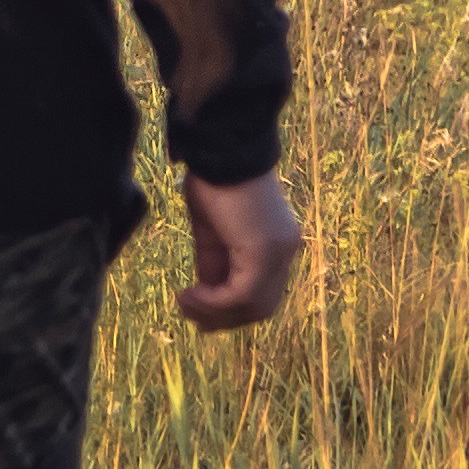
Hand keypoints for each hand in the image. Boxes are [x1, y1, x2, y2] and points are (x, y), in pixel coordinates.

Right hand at [179, 171, 303, 332]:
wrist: (220, 149)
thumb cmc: (213, 178)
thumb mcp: (211, 229)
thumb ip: (214, 261)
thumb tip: (204, 292)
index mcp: (275, 243)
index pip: (261, 291)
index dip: (230, 309)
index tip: (197, 310)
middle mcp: (284, 252)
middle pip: (261, 307)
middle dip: (224, 318)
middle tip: (190, 315)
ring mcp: (278, 254)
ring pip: (252, 307)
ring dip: (215, 312)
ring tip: (185, 302)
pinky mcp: (263, 253)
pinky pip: (240, 295)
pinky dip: (213, 302)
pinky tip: (189, 294)